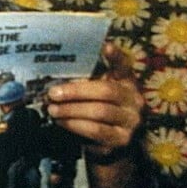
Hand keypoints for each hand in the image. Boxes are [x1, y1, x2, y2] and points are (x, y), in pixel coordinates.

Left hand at [46, 42, 143, 159]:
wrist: (109, 141)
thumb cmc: (95, 107)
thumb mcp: (93, 91)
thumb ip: (83, 80)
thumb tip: (53, 73)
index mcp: (126, 81)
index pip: (123, 65)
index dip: (115, 56)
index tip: (104, 46)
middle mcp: (134, 100)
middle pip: (105, 91)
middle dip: (75, 92)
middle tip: (53, 93)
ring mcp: (130, 121)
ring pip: (99, 112)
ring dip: (71, 110)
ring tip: (53, 109)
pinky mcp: (122, 139)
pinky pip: (96, 131)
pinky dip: (75, 126)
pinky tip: (62, 122)